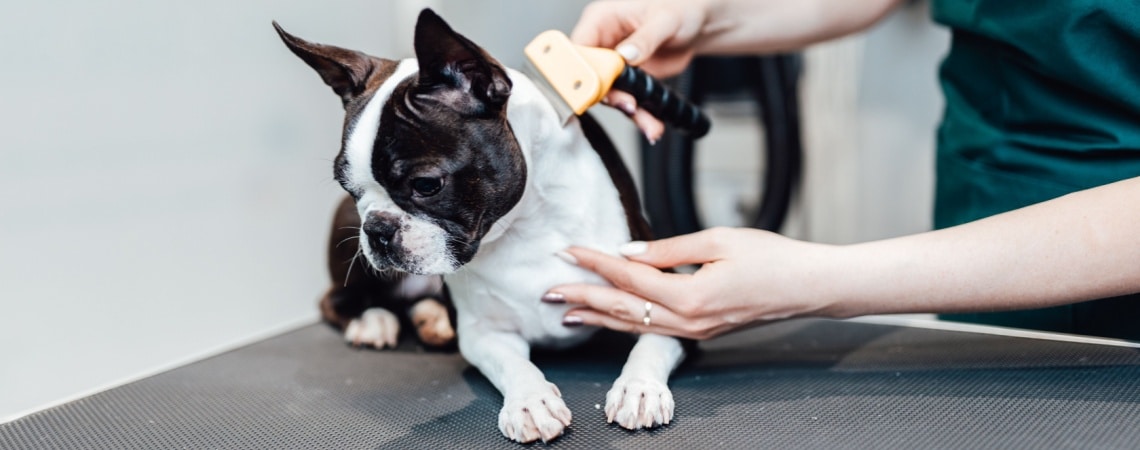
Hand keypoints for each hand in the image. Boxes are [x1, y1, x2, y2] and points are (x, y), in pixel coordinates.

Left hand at [545, 227, 840, 339]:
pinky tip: (608, 317)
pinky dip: (623, 322)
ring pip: (633, 325)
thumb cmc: (770, 257)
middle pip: (622, 308)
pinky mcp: (700, 330)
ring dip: (597, 317)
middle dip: (582, 298)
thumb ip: (669, 249)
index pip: (629, 277)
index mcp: (690, 295)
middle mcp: (687, 320)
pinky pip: (651, 329)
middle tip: (547, 290)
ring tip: (565, 312)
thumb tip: (627, 253)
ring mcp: (693, 330)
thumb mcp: (718, 240)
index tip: (567, 250)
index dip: (595, 263)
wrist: (807, 287)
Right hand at [570, 0, 710, 141]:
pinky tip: (651, 123)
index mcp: (601, 19)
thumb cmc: (679, 9)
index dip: (582, 69)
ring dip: (629, 110)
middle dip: (610, 95)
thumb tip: (626, 54)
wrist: (696, 25)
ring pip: (610, 94)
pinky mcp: (628, 80)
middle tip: (628, 104)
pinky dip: (640, 115)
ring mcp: (614, 64)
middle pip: (591, 76)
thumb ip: (644, 39)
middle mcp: (603, 42)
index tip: (596, 85)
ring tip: (648, 122)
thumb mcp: (664, 20)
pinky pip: (627, 100)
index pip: (579, 47)